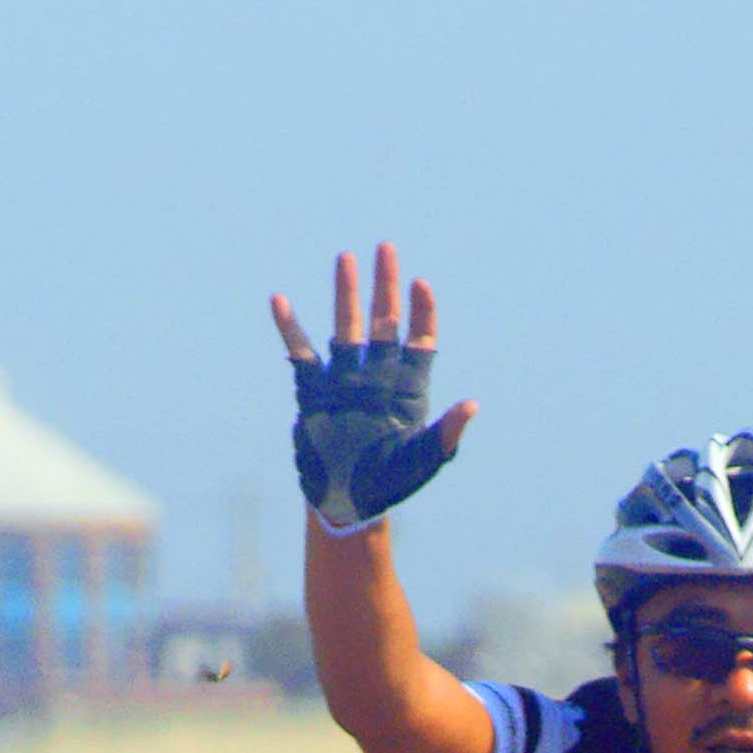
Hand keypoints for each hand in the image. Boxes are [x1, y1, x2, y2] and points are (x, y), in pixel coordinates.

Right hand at [271, 246, 476, 531]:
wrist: (345, 504)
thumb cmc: (390, 485)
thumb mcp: (423, 461)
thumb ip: (446, 435)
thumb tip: (472, 406)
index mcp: (407, 389)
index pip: (418, 340)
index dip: (421, 313)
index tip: (420, 285)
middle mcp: (377, 377)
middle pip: (384, 322)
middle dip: (385, 286)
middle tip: (386, 248)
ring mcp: (344, 381)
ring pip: (346, 328)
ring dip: (347, 294)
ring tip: (345, 258)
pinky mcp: (314, 393)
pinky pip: (301, 355)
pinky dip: (291, 329)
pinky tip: (281, 301)